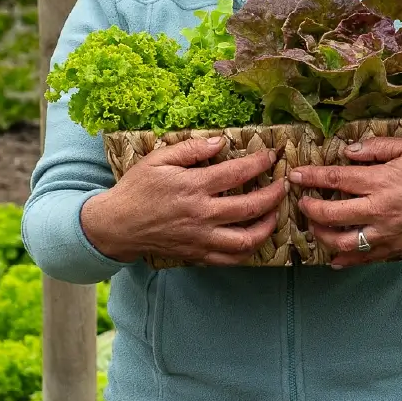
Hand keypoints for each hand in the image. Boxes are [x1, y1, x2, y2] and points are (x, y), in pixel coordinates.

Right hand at [81, 136, 288, 265]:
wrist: (117, 226)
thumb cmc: (137, 188)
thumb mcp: (159, 159)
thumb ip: (191, 148)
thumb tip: (220, 141)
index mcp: (193, 187)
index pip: (237, 173)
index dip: (259, 162)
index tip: (272, 155)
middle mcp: (202, 215)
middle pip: (250, 207)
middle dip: (274, 194)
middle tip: (284, 184)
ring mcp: (201, 239)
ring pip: (246, 240)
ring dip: (267, 227)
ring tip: (275, 213)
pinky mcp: (197, 254)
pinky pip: (230, 259)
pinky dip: (248, 250)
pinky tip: (255, 236)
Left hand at [290, 137, 401, 268]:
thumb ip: (376, 148)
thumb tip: (347, 152)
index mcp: (380, 182)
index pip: (335, 180)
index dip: (311, 177)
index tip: (294, 175)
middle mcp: (379, 210)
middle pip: (331, 215)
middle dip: (309, 209)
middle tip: (301, 202)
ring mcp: (386, 233)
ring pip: (342, 242)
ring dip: (321, 235)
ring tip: (313, 226)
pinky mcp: (394, 248)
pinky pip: (363, 258)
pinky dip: (344, 260)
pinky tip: (332, 257)